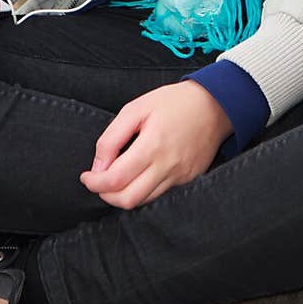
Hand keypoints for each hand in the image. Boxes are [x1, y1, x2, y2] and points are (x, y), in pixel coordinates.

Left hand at [79, 82, 232, 209]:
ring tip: (116, 178)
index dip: (94, 183)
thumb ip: (112, 137)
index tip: (87, 176)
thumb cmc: (174, 102)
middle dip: (106, 195)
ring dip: (123, 195)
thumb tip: (98, 166)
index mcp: (152, 146)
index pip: (115, 180)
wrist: (215, 105)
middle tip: (98, 181)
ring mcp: (180, 177)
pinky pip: (160, 194)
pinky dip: (143, 190)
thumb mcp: (136, 108)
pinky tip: (138, 175)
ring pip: (143, 201)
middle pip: (128, 199)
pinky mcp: (188, 180)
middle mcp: (167, 167)